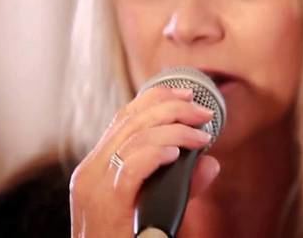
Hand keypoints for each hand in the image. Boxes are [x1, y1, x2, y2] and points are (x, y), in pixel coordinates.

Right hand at [69, 87, 220, 237]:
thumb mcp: (158, 208)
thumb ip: (182, 185)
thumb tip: (212, 163)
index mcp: (98, 168)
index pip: (123, 119)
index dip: (156, 99)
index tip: (187, 95)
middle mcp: (90, 172)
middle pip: (130, 121)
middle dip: (172, 108)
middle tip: (205, 113)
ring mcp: (92, 188)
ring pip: (133, 139)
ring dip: (174, 130)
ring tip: (202, 136)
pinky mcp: (104, 205)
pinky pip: (130, 167)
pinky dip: (155, 154)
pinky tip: (176, 154)